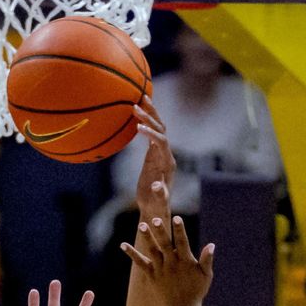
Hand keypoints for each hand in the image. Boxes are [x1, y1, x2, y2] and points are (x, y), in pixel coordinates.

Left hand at [121, 216, 214, 305]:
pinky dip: (132, 254)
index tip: (177, 218)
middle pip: (165, 245)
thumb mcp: (206, 276)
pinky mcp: (151, 275)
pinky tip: (123, 245)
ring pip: (152, 251)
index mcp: (186, 261)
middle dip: (161, 232)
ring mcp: (161, 269)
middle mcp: (172, 264)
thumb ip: (207, 260)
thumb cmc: (196, 291)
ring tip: (141, 225)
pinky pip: (140, 263)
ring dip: (147, 239)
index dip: (180, 230)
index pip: (182, 243)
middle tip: (155, 219)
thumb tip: (211, 245)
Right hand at [133, 96, 174, 215]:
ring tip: (139, 98)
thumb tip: (157, 187)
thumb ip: (159, 193)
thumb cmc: (156, 204)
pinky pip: (151, 132)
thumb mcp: (157, 200)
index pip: (162, 142)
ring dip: (149, 113)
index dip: (152, 133)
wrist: (155, 206)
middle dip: (150, 116)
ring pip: (157, 127)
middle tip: (137, 103)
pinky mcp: (154, 153)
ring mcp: (160, 152)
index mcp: (168, 162)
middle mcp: (166, 154)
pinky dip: (146, 121)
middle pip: (161, 129)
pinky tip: (138, 112)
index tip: (138, 127)